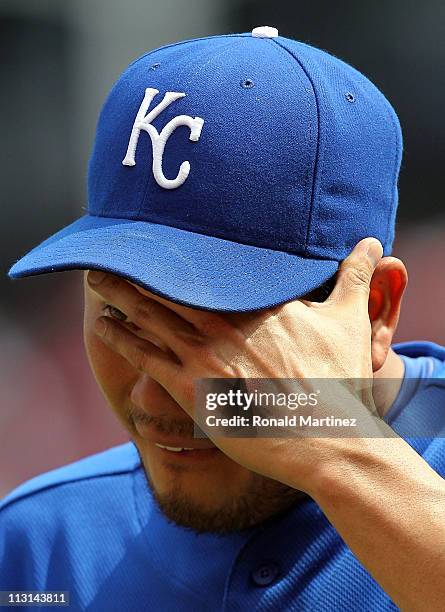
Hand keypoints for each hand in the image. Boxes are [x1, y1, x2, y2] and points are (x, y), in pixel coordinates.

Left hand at [87, 237, 389, 494]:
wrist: (324, 439)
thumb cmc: (338, 382)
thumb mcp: (349, 321)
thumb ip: (354, 277)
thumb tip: (373, 243)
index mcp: (256, 305)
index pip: (209, 268)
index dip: (178, 251)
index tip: (157, 237)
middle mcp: (224, 324)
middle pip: (169, 286)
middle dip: (137, 267)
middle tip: (107, 250)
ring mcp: (204, 356)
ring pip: (150, 317)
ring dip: (120, 295)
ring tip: (96, 279)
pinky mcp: (192, 390)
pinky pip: (146, 358)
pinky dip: (123, 340)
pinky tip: (105, 327)